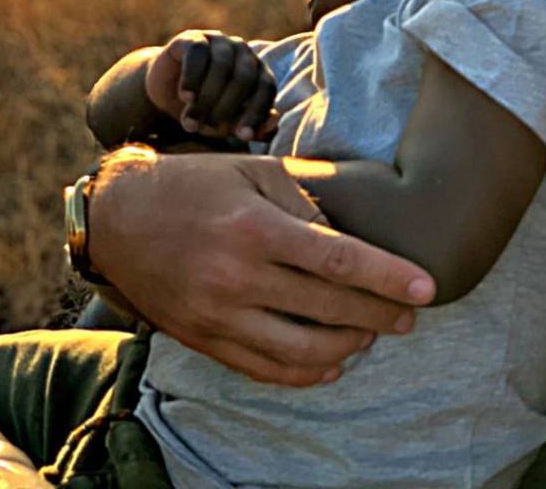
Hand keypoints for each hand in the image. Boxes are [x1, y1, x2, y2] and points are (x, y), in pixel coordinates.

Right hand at [87, 147, 436, 386]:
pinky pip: (264, 369)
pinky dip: (304, 374)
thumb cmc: (194, 183)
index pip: (339, 260)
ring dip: (347, 348)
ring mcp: (219, 316)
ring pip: (301, 352)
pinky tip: (331, 364)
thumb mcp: (253, 171)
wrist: (119, 218)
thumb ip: (303, 204)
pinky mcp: (204, 340)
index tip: (425, 289)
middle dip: (379, 314)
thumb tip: (345, 241)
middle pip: (328, 308)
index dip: (388, 277)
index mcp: (255, 229)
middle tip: (409, 314)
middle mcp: (238, 278)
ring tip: (372, 334)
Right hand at [146, 30, 276, 139]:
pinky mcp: (193, 38)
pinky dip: (192, 77)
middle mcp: (243, 52)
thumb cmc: (207, 109)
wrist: (167, 92)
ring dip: (207, 97)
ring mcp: (219, 41)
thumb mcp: (228, 124)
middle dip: (228, 106)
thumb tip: (274, 120)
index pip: (266, 88)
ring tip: (192, 120)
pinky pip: (198, 53)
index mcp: (258, 71)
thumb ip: (254, 127)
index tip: (243, 136)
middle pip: (244, 76)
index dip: (257, 112)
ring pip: (221, 65)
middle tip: (211, 127)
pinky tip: (186, 96)